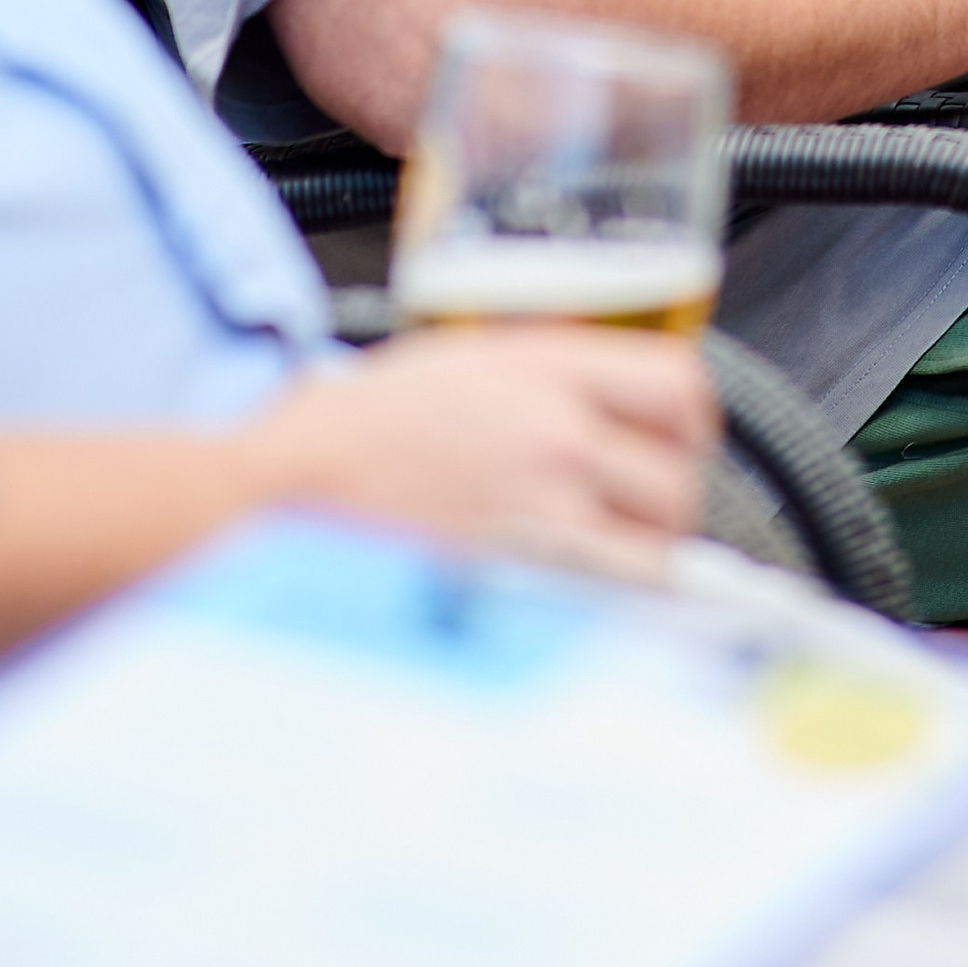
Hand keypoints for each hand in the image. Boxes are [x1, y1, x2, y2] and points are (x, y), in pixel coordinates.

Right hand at [239, 324, 715, 583]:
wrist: (275, 501)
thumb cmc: (344, 435)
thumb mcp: (452, 359)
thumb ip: (537, 372)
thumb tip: (605, 398)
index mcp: (541, 370)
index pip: (680, 384)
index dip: (692, 417)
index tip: (680, 435)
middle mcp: (556, 437)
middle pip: (679, 474)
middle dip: (666, 496)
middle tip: (635, 507)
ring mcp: (545, 519)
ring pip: (658, 548)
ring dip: (644, 556)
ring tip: (604, 557)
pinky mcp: (524, 590)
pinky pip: (614, 606)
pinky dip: (611, 607)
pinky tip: (578, 598)